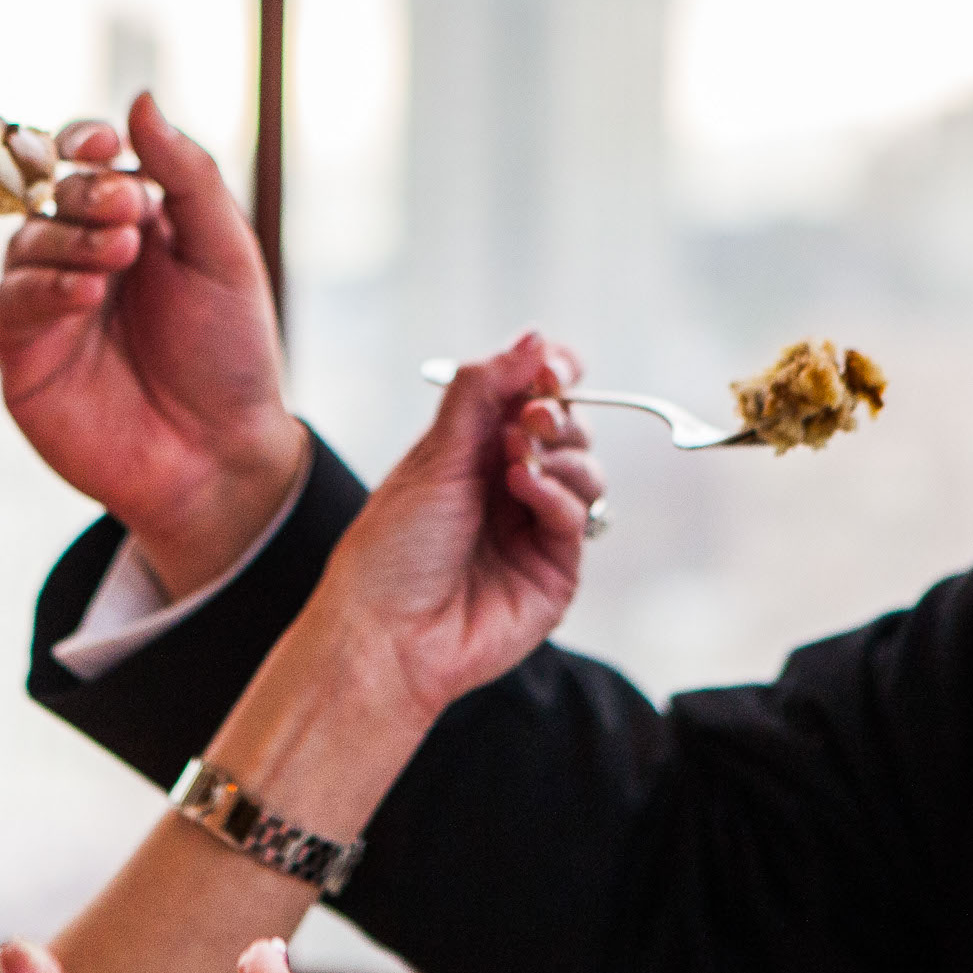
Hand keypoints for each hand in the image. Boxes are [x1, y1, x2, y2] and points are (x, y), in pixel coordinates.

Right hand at [0, 93, 311, 593]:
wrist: (222, 456)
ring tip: (119, 252)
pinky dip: (47, 287)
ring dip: (70, 236)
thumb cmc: (230, 356)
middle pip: (56, 194)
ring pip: (28, 242)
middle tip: (129, 209)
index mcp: (133, 223)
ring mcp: (50, 305)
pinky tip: (88, 291)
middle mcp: (83, 256)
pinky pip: (15, 303)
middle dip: (87, 193)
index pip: (89, 161)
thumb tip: (141, 98)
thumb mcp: (225, 254)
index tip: (103, 142)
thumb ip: (188, 176)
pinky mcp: (25, 356)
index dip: (85, 141)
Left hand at [304, 334, 604, 731]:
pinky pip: (578, 515)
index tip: (551, 364)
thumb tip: (533, 337)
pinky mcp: (556, 569)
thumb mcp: (433, 455)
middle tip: (530, 417)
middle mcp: (510, 484)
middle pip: (569, 426)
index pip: (531, 394)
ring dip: (559, 453)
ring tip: (516, 460)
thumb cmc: (392, 549)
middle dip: (556, 411)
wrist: (386, 635)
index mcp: (473, 450)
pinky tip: (523, 489)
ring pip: (586, 468)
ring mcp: (535, 527)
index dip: (550, 373)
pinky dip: (556, 494)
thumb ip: (483, 391)